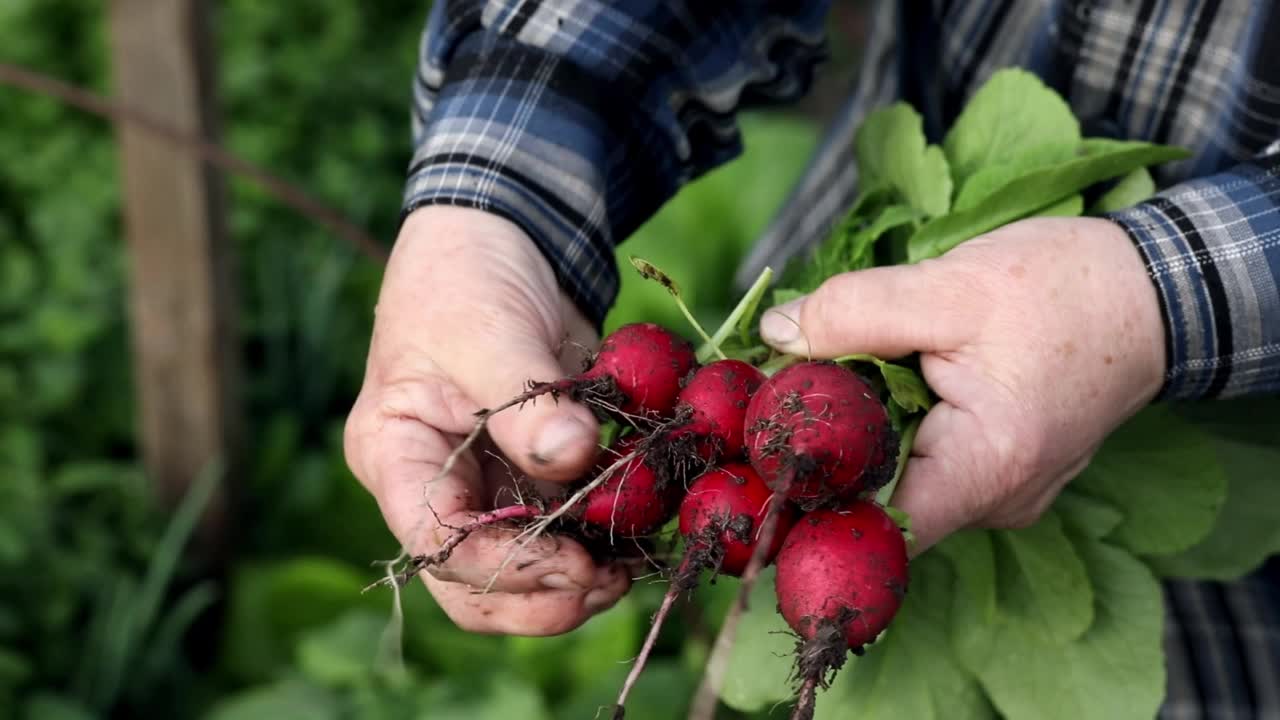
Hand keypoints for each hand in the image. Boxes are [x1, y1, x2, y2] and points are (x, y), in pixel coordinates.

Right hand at [344, 206, 629, 634]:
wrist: (507, 241)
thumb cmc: (467, 278)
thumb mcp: (488, 330)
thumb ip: (526, 399)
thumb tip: (572, 457)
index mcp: (395, 456)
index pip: (435, 543)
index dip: (503, 567)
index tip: (574, 561)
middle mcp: (437, 487)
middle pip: (476, 584)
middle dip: (543, 596)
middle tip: (610, 581)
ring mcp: (490, 486)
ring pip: (526, 572)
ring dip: (580, 580)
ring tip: (632, 565)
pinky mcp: (537, 477)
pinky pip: (568, 531)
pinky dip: (605, 541)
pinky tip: (642, 531)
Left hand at [759, 216, 1166, 553]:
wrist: (1156, 291)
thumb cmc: (1065, 290)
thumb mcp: (951, 287)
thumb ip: (854, 313)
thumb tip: (773, 336)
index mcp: (983, 471)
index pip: (872, 527)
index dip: (808, 500)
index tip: (760, 455)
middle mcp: (994, 502)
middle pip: (877, 497)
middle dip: (826, 445)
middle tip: (778, 388)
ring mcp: (1000, 492)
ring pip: (900, 476)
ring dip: (862, 428)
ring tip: (834, 369)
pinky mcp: (999, 469)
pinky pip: (929, 461)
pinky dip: (897, 423)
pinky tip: (883, 377)